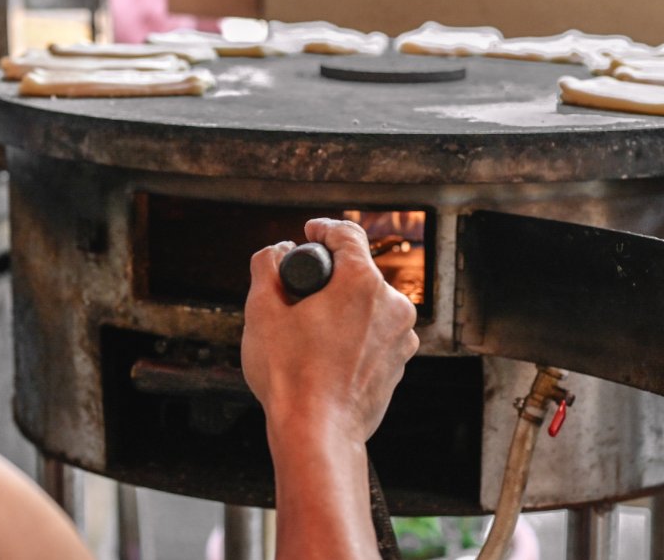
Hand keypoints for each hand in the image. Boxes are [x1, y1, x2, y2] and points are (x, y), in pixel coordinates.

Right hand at [242, 218, 418, 442]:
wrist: (317, 434)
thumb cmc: (289, 375)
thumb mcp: (261, 310)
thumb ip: (267, 265)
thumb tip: (277, 252)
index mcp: (363, 283)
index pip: (347, 235)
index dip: (323, 229)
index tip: (309, 233)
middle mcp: (393, 305)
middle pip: (357, 273)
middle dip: (329, 278)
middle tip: (298, 296)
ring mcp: (402, 338)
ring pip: (368, 306)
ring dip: (342, 309)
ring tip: (309, 333)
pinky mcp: (399, 364)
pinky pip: (375, 335)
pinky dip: (354, 335)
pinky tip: (326, 356)